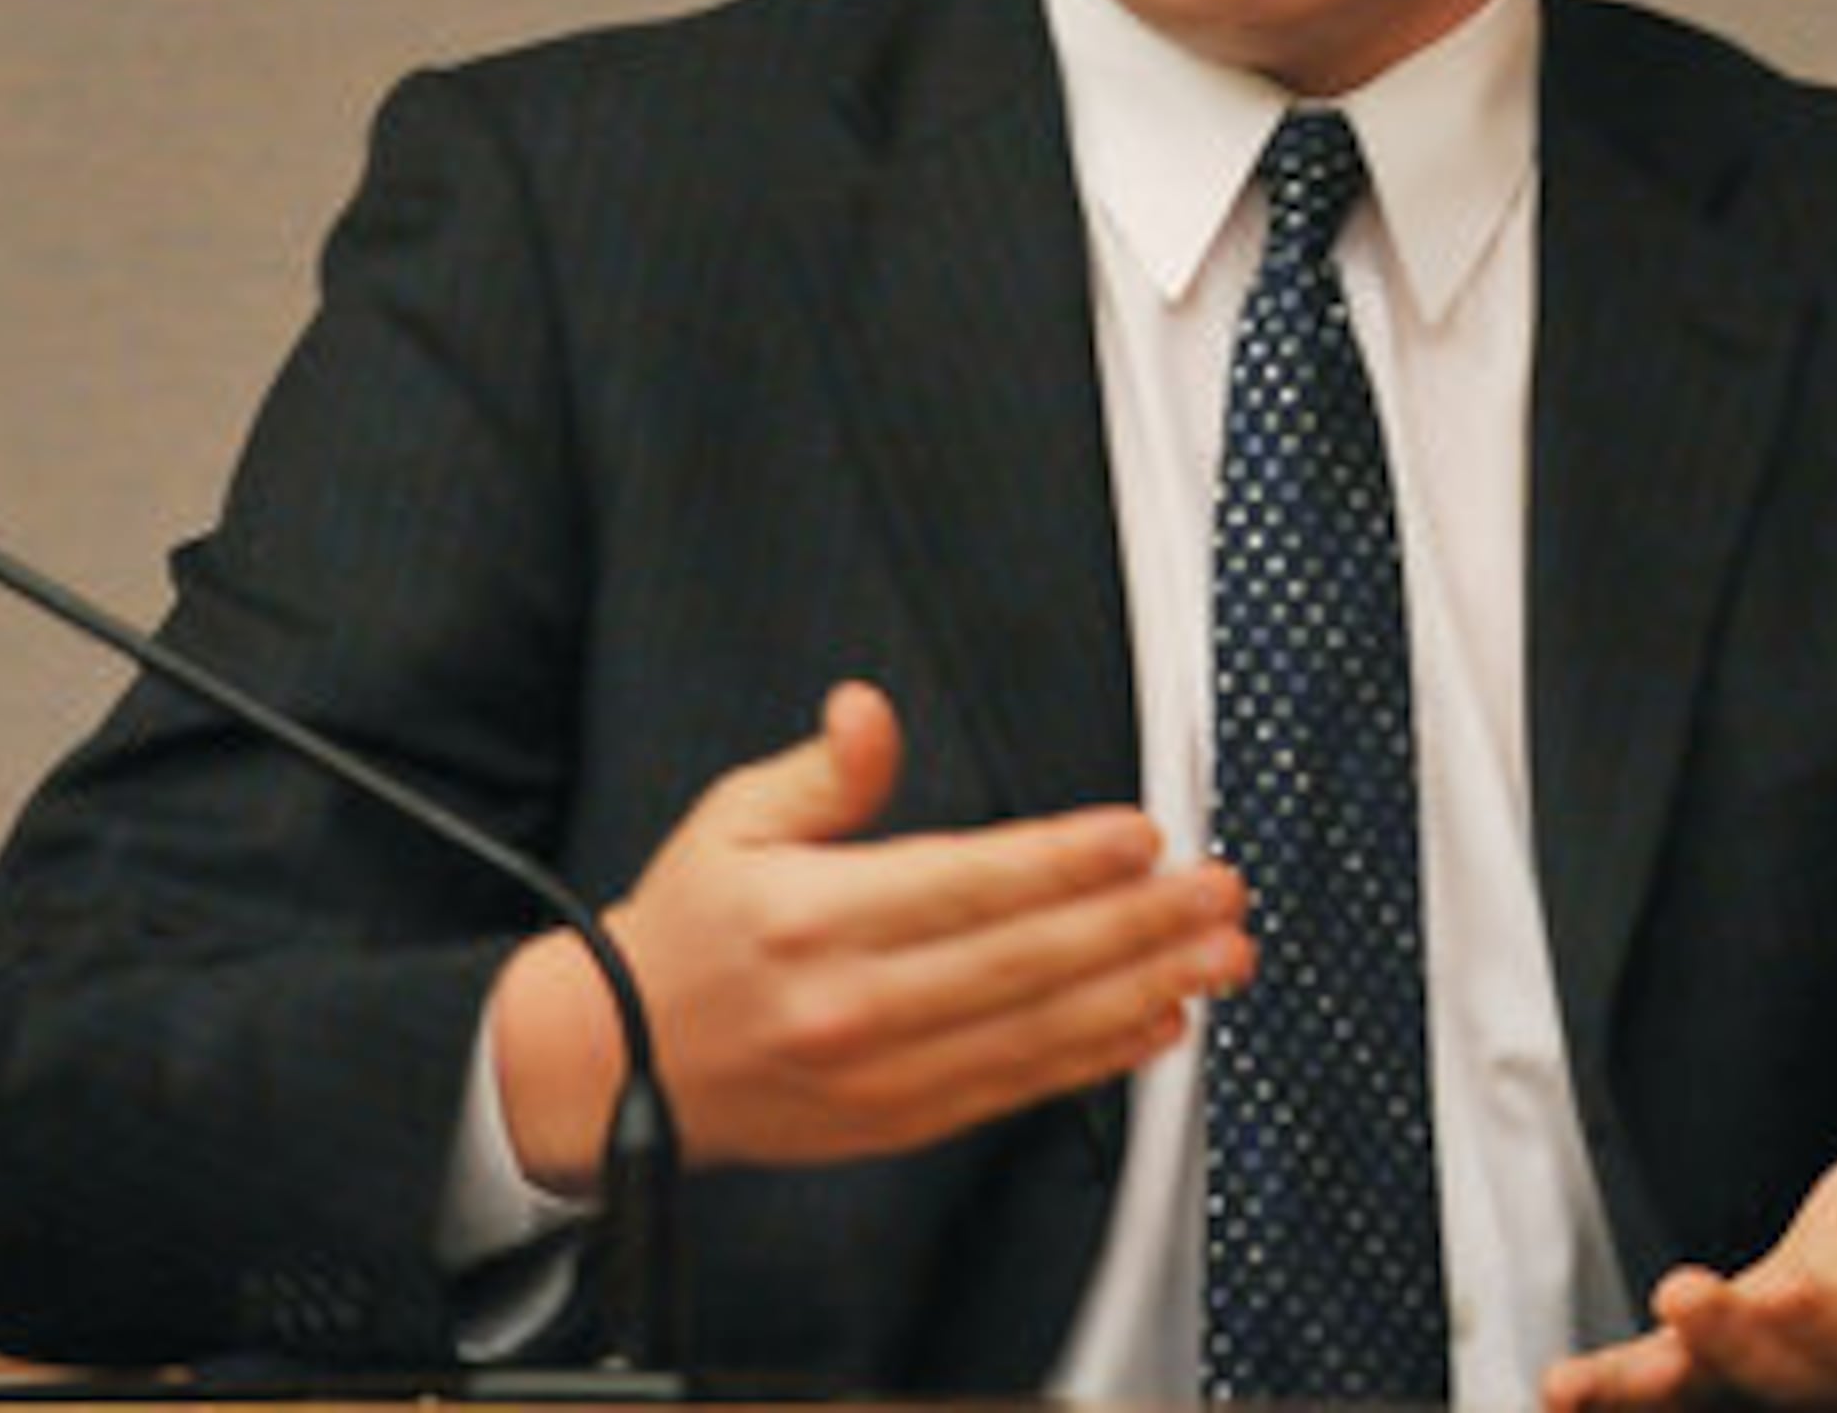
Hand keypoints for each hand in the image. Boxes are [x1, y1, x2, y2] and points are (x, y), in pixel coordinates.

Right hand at [488, 680, 1248, 1185]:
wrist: (618, 1065)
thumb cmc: (687, 930)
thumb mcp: (731, 820)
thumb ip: (820, 774)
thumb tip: (867, 712)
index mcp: (810, 917)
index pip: (965, 885)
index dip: (1064, 862)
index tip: (1143, 837)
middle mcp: (851, 1004)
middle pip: (1023, 962)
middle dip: (1137, 925)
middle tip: (1217, 893)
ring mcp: (878, 1075)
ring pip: (1036, 1034)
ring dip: (1142, 991)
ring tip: (1217, 957)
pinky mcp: (895, 1124)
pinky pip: (1015, 1091)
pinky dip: (1095, 1060)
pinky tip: (1156, 1021)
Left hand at [1542, 1132, 1836, 1412]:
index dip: (1820, 1314)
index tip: (1787, 1294)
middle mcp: (1822, 1373)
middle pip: (1770, 1371)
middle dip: (1725, 1342)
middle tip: (1680, 1297)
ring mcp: (1756, 1384)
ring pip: (1700, 1398)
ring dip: (1639, 1393)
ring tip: (1575, 1385)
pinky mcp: (1701, 1377)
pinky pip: (1657, 1393)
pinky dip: (1607, 1397)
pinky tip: (1558, 1391)